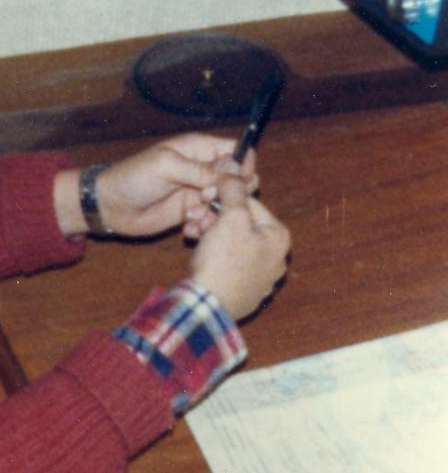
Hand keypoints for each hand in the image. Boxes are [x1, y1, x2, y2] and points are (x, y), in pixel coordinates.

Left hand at [55, 134, 255, 238]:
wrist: (111, 206)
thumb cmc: (134, 178)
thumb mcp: (167, 167)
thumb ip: (201, 169)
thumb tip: (233, 168)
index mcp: (198, 149)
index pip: (236, 150)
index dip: (243, 165)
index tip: (236, 181)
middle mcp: (201, 169)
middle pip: (237, 179)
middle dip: (228, 192)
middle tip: (205, 199)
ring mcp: (197, 192)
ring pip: (225, 202)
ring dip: (215, 213)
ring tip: (193, 218)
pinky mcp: (190, 212)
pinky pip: (210, 219)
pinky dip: (204, 226)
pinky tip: (188, 229)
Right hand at [190, 171, 290, 321]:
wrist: (208, 306)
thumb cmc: (224, 260)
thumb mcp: (230, 217)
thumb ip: (234, 190)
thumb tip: (235, 166)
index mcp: (279, 237)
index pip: (249, 203)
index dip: (223, 198)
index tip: (203, 200)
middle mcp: (276, 258)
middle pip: (241, 225)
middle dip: (214, 219)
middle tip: (193, 220)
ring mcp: (262, 278)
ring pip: (232, 245)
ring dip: (210, 236)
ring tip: (193, 237)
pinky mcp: (245, 293)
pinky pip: (228, 266)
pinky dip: (213, 258)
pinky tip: (199, 258)